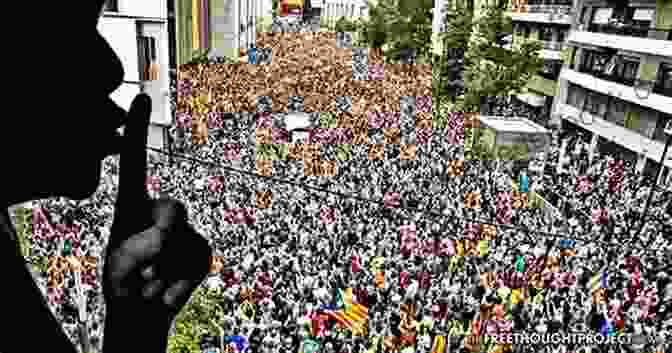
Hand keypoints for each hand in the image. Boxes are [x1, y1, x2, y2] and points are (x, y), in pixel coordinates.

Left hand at [102, 94, 211, 343]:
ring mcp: (184, 231)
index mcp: (130, 206)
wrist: (142, 314)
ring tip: (149, 284)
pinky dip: (181, 281)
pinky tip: (167, 291)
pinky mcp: (200, 250)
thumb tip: (174, 231)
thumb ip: (146, 243)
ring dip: (163, 271)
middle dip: (159, 238)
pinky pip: (200, 257)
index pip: (132, 162)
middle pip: (172, 209)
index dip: (136, 131)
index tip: (141, 98)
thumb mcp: (123, 264)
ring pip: (185, 240)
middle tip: (144, 269)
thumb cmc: (124, 284)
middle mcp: (158, 212)